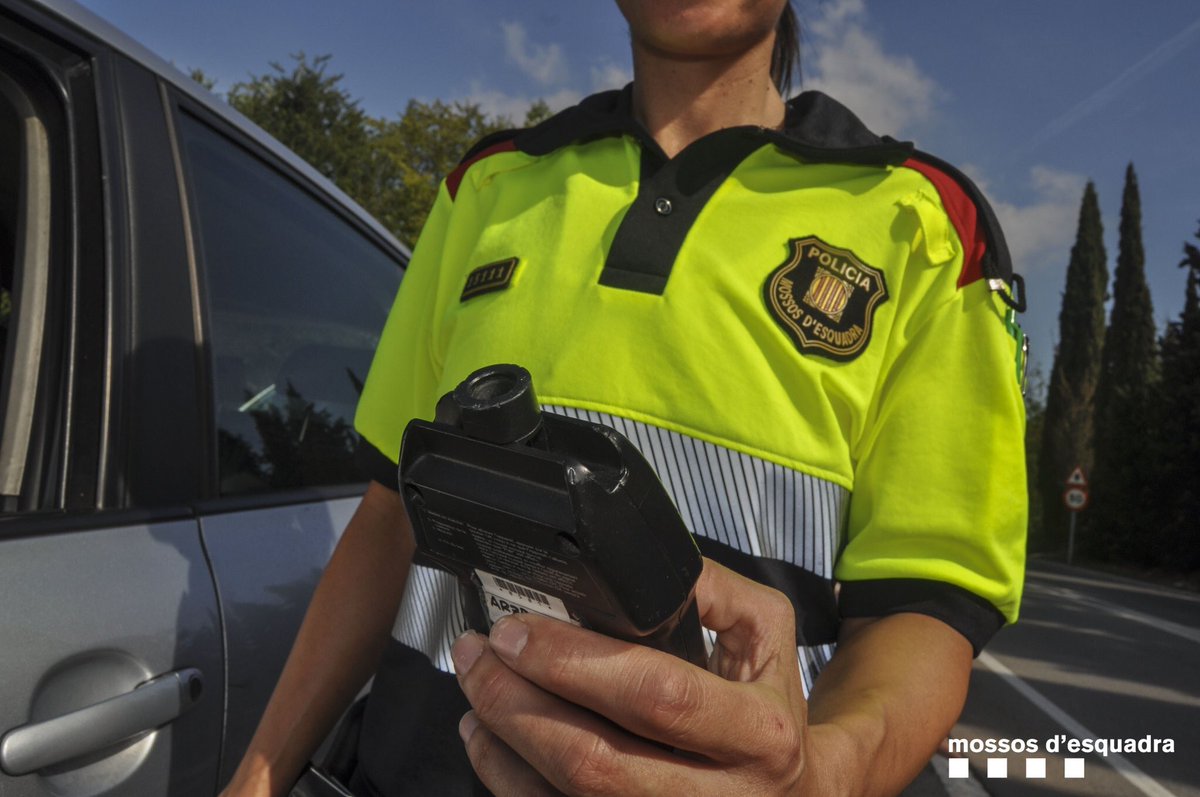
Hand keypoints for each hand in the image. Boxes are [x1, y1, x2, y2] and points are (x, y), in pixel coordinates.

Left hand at [451, 558, 816, 795]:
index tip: (519, 631)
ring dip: (501, 744)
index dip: (574, 664)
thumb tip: (635, 568)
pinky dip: (507, 780)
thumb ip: (710, 589)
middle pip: (595, 764)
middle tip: (480, 654)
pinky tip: (488, 739)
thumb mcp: (766, 634)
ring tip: (476, 688)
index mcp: (757, 733)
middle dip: (518, 704)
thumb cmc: (768, 712)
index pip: (655, 697)